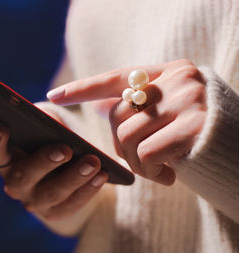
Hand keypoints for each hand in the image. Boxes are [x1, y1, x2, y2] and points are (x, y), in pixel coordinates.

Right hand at [0, 123, 107, 220]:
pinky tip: (101, 176)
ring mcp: (34, 201)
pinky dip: (88, 190)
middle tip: (65, 149)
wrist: (61, 173)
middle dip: (44, 162)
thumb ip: (43, 123)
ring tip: (93, 162)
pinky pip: (71, 204)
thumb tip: (52, 123)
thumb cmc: (48, 143)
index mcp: (7, 160)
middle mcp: (15, 183)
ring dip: (74, 177)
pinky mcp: (54, 213)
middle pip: (24, 176)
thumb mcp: (43, 130)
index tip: (0, 126)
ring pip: (51, 193)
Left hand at [47, 59, 206, 185]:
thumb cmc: (202, 138)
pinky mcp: (195, 126)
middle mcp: (178, 78)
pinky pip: (146, 153)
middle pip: (118, 115)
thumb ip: (139, 107)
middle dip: (122, 147)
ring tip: (158, 170)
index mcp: (169, 72)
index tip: (54, 95)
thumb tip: (99, 107)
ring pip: (127, 136)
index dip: (83, 88)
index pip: (116, 77)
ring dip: (137, 163)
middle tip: (143, 161)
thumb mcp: (170, 115)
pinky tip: (169, 176)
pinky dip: (150, 172)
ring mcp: (188, 99)